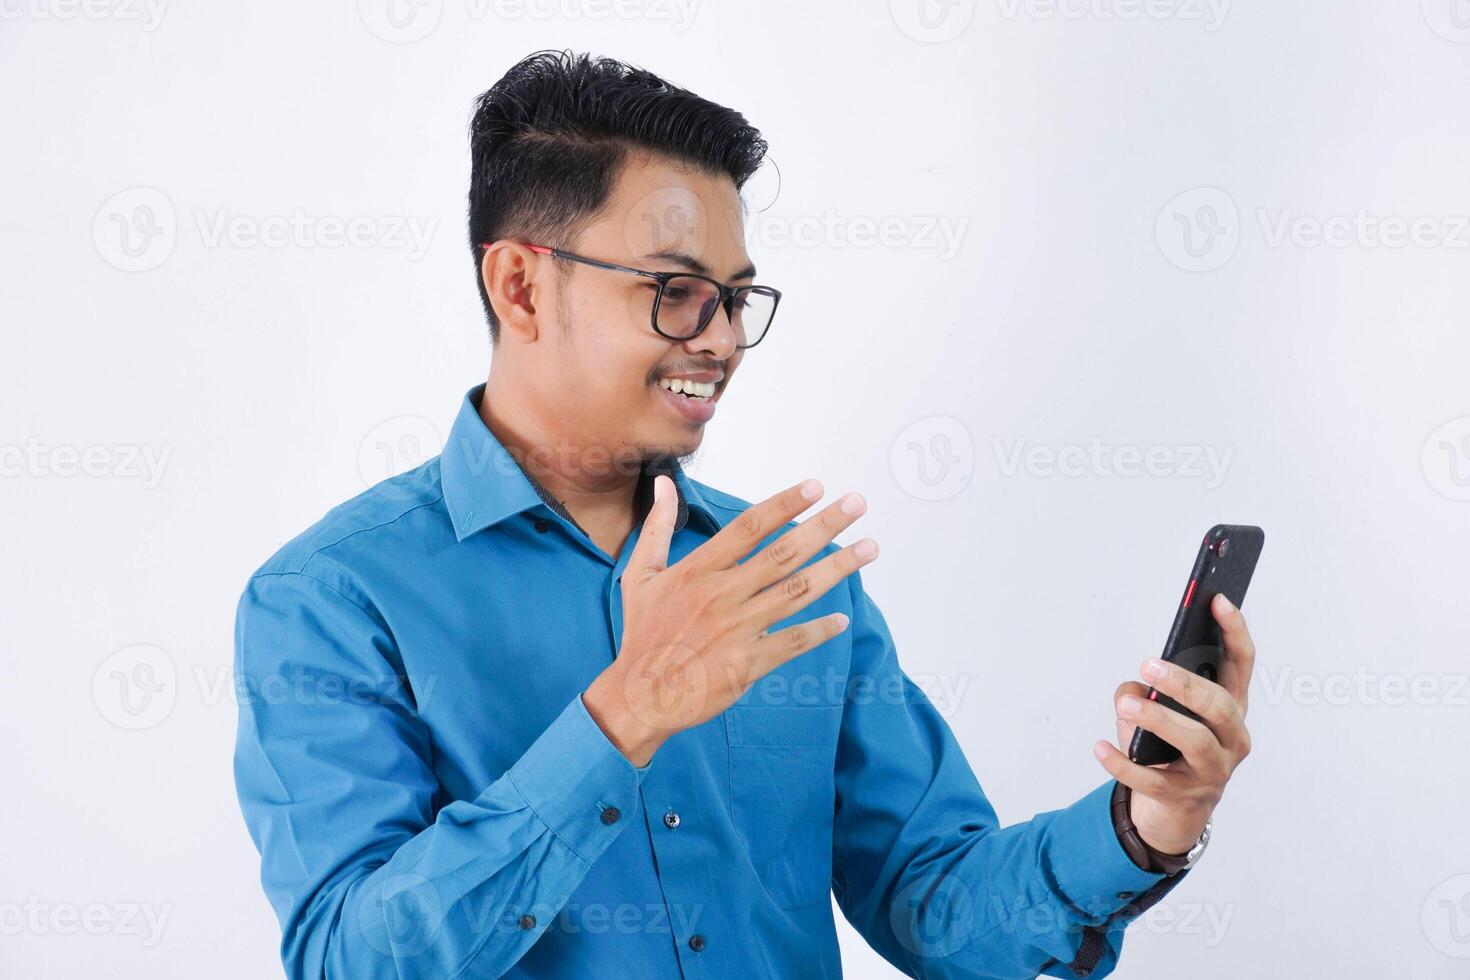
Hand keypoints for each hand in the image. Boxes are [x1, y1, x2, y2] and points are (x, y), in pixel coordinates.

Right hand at [583, 476, 878, 765]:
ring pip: (798, 591)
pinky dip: (820, 629)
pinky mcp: (748, 664)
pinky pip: (793, 642)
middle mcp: (721, 595)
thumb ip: (657, 528)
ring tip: (869, 548)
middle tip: (857, 504)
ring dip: (838, 568)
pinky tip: (843, 618)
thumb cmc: (643, 633)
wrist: (641, 695)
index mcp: (697, 571)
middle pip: (784, 553)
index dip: (784, 504)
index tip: (816, 486)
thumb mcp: (640, 575)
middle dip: (825, 525)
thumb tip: (663, 485)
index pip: (749, 527)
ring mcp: (738, 630)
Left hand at [1092, 592, 1255, 854]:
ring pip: (1194, 741)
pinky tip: (1099, 747)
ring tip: (1126, 704)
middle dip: (1184, 683)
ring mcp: (1212, 770)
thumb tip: (1134, 689)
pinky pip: (1153, 779)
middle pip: (1218, 705)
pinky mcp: (1184, 796)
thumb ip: (1149, 692)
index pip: (1241, 664)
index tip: (1217, 600)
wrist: (1177, 809)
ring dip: (1158, 718)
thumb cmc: (1170, 747)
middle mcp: (1232, 738)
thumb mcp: (1164, 713)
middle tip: (1147, 664)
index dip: (1234, 631)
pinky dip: (1123, 763)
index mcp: (1232, 708)